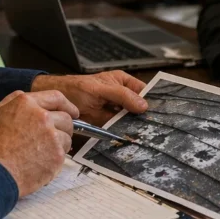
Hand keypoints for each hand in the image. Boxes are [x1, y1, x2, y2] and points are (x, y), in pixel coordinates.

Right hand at [0, 90, 78, 195]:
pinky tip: (39, 164)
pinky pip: (63, 155)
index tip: (73, 112)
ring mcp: (52, 136)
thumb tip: (26, 100)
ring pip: (67, 138)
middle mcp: (42, 117)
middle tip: (53, 138)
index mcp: (27, 103)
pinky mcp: (56, 156)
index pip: (56, 97)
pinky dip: (54, 160)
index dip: (67, 105)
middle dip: (63, 127)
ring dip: (59, 144)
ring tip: (41, 154)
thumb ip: (13, 103)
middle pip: (66, 118)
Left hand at [30, 71, 147, 125]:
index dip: (152, 100)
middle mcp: (122, 96)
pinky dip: (124, 133)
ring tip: (146, 133)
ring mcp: (116, 111)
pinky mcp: (109, 124)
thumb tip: (142, 104)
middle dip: (146, 116)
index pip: (144, 91)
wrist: (56, 104)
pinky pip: (120, 129)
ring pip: (131, 119)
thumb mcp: (99, 89)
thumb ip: (121, 95)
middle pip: (139, 107)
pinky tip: (131, 136)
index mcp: (123, 82)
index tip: (162, 112)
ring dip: (136, 126)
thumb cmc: (75, 88)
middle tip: (156, 126)